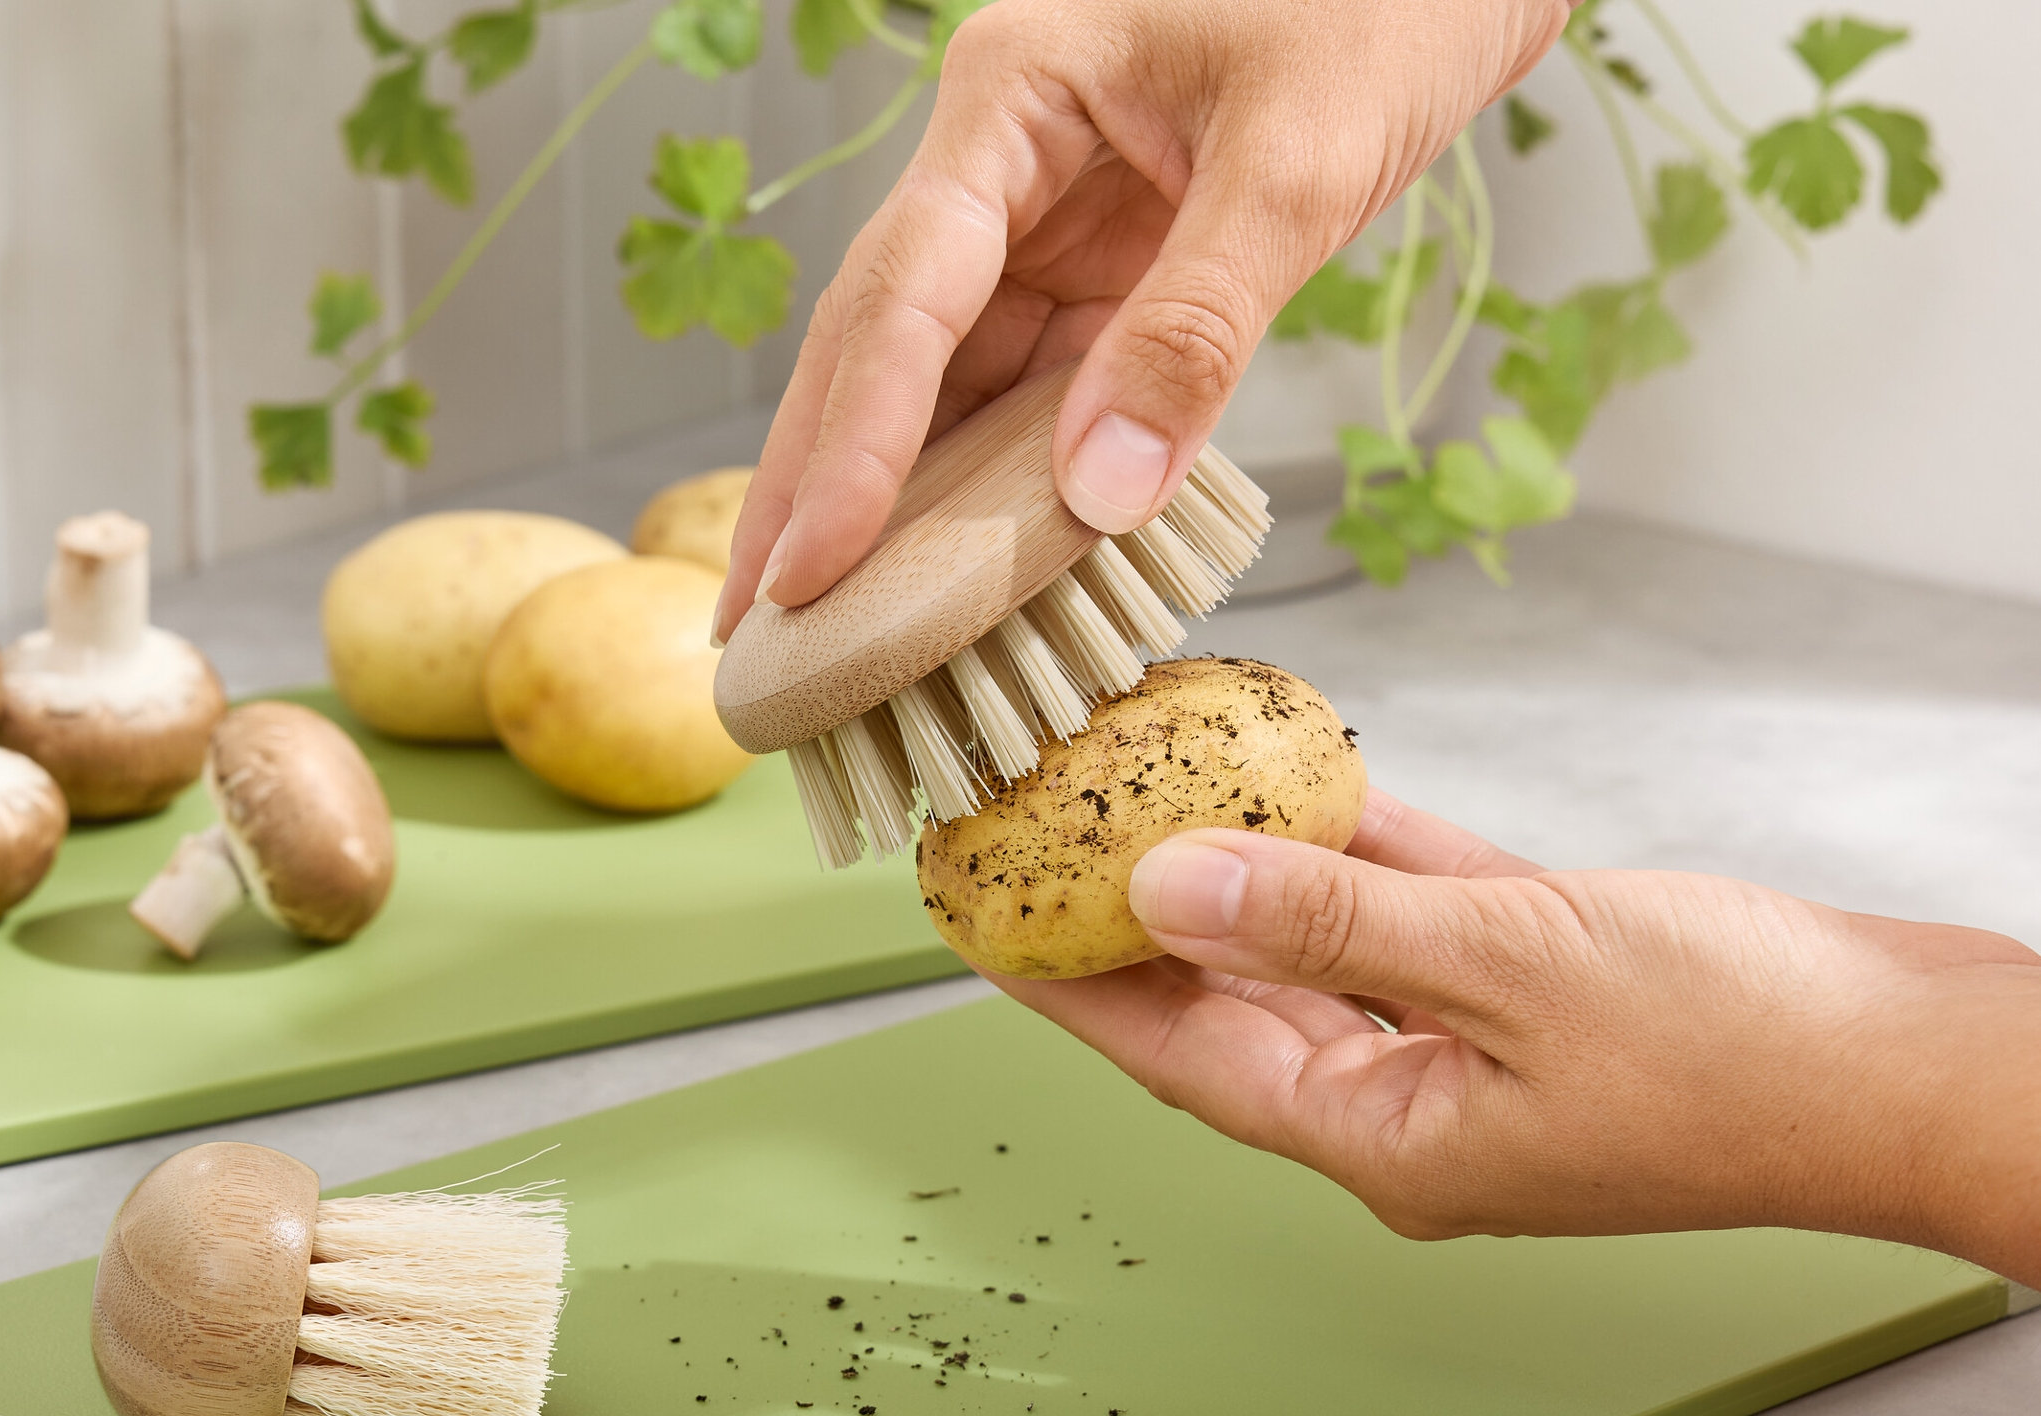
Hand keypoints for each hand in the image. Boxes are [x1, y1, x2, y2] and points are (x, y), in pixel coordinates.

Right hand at [714, 0, 1571, 639]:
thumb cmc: (1386, 4)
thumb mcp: (1298, 165)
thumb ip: (1196, 329)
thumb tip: (1095, 498)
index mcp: (1013, 95)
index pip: (904, 292)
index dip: (851, 444)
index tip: (813, 569)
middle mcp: (1001, 165)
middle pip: (878, 347)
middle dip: (813, 488)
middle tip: (754, 624)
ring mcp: (1044, 228)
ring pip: (938, 386)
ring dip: (884, 507)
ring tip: (817, 628)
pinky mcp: (1100, 283)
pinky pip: (1023, 399)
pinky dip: (987, 491)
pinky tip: (943, 576)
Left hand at [991, 792, 2040, 1285]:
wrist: (1924, 1067)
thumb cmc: (1749, 1052)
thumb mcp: (1514, 967)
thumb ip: (1329, 923)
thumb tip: (1162, 889)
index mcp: (1383, 1139)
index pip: (1176, 1054)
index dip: (1067, 985)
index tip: (979, 918)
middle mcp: (1405, 1102)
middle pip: (1224, 998)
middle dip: (1126, 918)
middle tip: (1034, 835)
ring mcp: (1466, 1043)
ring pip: (1311, 939)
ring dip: (1233, 862)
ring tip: (1135, 784)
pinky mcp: (1530, 979)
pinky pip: (1405, 904)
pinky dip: (1349, 843)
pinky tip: (1288, 772)